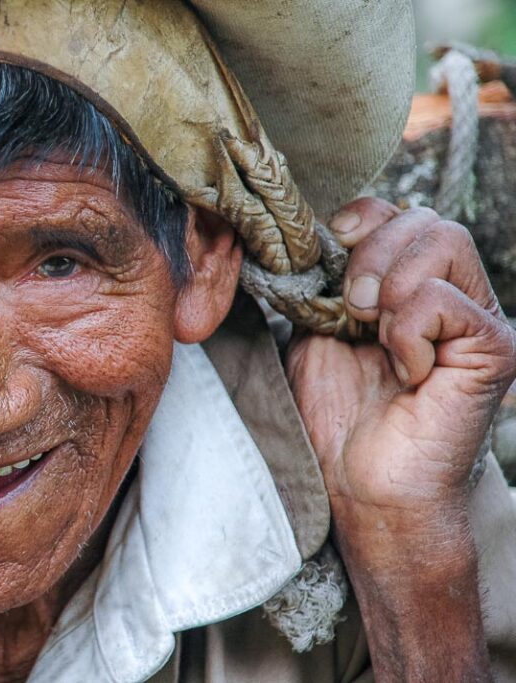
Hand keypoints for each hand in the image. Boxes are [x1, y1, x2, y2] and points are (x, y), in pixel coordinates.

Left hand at [288, 198, 515, 518]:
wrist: (358, 481)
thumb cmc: (337, 413)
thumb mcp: (317, 329)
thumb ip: (328, 280)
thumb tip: (321, 233)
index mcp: (411, 285)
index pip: (400, 213)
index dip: (363, 219)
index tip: (332, 249)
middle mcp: (453, 294)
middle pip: (426, 218)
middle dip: (370, 254)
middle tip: (349, 310)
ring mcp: (479, 319)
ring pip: (444, 241)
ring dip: (389, 286)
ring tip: (374, 337)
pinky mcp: (495, 349)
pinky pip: (444, 301)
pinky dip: (406, 333)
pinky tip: (406, 372)